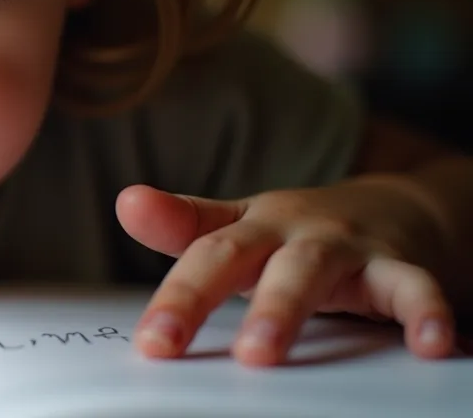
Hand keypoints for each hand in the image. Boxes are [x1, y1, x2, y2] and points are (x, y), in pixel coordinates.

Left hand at [116, 184, 455, 365]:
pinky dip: (425, 312)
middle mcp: (291, 231)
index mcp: (250, 227)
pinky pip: (413, 288)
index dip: (172, 296)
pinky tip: (431, 344)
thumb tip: (126, 202)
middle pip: (243, 256)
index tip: (149, 341)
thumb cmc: (301, 233)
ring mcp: (346, 246)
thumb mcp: (242, 226)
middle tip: (170, 340)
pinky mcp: (401, 266)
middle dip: (204, 296)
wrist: (398, 208)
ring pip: (312, 271)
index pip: (200, 255)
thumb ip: (183, 224)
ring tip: (261, 354)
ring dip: (283, 310)